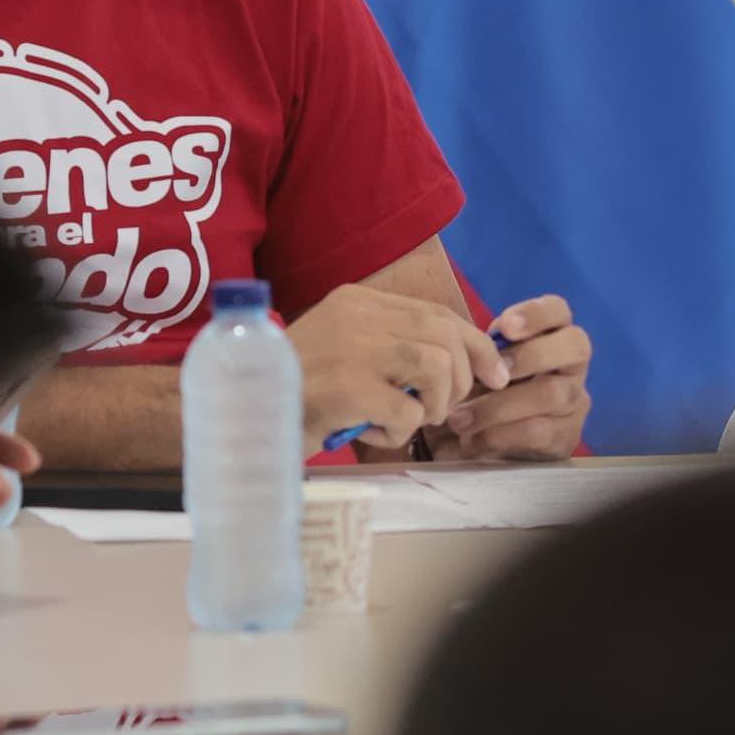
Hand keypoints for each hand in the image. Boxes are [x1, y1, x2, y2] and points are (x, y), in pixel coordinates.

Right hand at [289, 280, 495, 449]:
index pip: (438, 313)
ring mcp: (352, 348)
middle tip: (441, 410)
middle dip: (461, 379)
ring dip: (435, 404)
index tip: (495, 374)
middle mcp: (357, 315)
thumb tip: (459, 364)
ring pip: (437, 367)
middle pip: (445, 336)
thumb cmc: (296, 391)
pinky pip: (409, 410)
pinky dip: (402, 430)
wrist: (238, 414)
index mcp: (357, 301)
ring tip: (408, 421)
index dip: (475, 344)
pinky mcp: (348, 386)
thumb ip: (391, 348)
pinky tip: (374, 433)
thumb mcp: (345, 354)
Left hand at [429, 296, 595, 459]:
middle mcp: (573, 366)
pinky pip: (538, 432)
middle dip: (530, 355)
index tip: (504, 327)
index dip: (536, 314)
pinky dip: (499, 434)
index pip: (559, 311)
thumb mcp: (482, 366)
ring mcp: (574, 402)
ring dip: (499, 405)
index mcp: (553, 336)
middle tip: (491, 374)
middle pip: (576, 346)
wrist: (487, 443)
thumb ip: (480, 350)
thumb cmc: (486, 391)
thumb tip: (463, 342)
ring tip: (460, 418)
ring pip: (552, 393)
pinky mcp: (566, 437)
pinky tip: (470, 441)